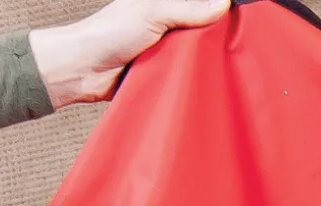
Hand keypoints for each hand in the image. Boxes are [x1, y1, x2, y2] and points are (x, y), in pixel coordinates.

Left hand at [29, 0, 229, 109]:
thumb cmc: (108, 34)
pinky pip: (184, 77)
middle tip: (236, 45)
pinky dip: (192, 80)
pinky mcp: (161, 74)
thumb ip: (186, 8)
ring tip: (224, 65)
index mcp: (164, 4)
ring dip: (204, 62)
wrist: (83, 71)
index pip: (200, 6)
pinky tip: (206, 84)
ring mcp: (164, 51)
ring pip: (195, 55)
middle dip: (215, 37)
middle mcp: (166, 25)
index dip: (218, 11)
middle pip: (202, 30)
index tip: (237, 17)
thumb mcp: (152, 12)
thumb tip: (222, 4)